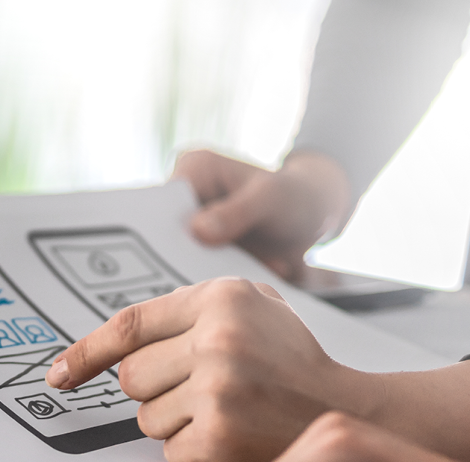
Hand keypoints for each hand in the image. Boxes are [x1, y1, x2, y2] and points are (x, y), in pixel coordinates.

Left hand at [46, 278, 375, 461]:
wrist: (351, 413)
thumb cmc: (292, 363)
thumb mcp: (255, 310)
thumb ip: (193, 310)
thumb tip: (117, 339)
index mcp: (222, 298)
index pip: (129, 325)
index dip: (86, 353)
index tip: (58, 375)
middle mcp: (218, 338)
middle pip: (131, 378)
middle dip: (154, 391)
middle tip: (199, 392)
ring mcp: (218, 387)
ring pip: (146, 418)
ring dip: (174, 424)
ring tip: (223, 413)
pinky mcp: (219, 434)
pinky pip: (170, 450)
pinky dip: (193, 452)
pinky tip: (230, 439)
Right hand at [173, 149, 350, 280]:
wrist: (311, 221)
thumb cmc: (294, 197)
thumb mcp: (271, 199)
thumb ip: (236, 213)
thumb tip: (196, 231)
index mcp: (192, 169)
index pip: (159, 204)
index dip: (160, 232)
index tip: (178, 255)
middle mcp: (183, 198)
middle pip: (163, 236)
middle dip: (181, 260)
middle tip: (210, 277)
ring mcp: (189, 228)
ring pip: (176, 260)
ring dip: (202, 274)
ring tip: (236, 278)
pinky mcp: (200, 253)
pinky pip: (194, 273)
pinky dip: (213, 284)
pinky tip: (240, 284)